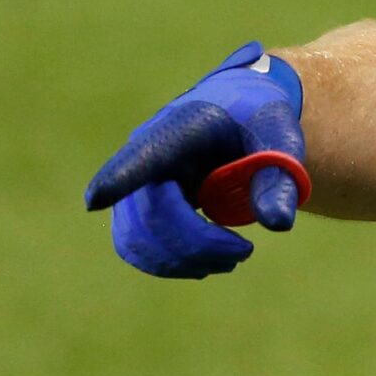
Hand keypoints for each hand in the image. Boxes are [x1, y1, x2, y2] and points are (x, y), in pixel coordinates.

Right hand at [84, 43, 311, 277]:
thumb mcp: (280, 137)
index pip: (142, 155)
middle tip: (243, 251)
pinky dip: (168, 264)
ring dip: (181, 261)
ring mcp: (135, 182)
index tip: (95, 200)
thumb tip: (277, 223)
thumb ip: (279, 175)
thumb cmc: (258, 119)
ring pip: (136, 238)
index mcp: (179, 128)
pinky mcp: (138, 207)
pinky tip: (208, 263)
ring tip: (231, 259)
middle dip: (194, 244)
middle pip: (148, 213)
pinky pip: (135, 246)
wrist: (237, 112)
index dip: (118, 178)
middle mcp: (144, 153)